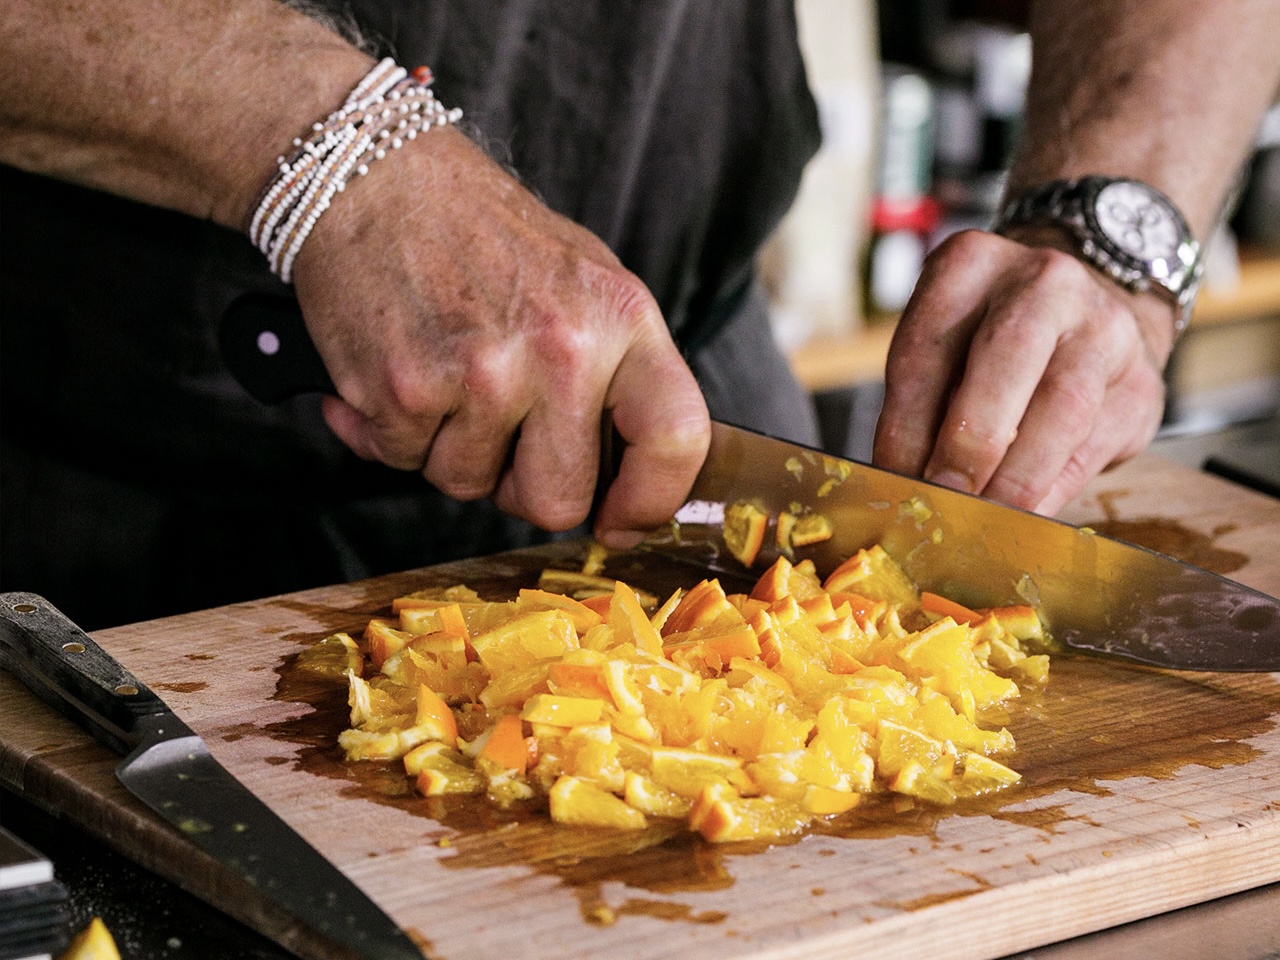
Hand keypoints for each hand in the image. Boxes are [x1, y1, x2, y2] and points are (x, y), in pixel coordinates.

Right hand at [289, 128, 709, 544]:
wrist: (375, 174)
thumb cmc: (482, 234)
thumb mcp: (583, 280)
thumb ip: (615, 372)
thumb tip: (628, 481)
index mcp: (621, 317)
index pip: (676, 436)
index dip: (651, 499)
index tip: (621, 521)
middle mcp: (562, 348)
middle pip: (556, 500)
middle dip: (521, 486)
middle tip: (500, 431)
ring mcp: (483, 372)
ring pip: (468, 485)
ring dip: (449, 448)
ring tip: (443, 370)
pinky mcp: (407, 388)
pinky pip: (405, 462)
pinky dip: (391, 432)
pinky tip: (398, 368)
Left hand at [872, 229, 1174, 513]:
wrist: (1092, 304)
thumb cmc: (991, 337)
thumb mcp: (943, 343)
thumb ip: (921, 404)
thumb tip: (903, 482)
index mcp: (971, 264)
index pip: (928, 347)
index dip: (905, 423)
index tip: (893, 477)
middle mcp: (1045, 283)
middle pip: (1006, 361)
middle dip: (969, 443)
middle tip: (941, 498)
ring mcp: (1104, 328)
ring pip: (1063, 409)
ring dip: (1016, 477)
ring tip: (981, 517)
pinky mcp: (1141, 383)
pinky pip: (1094, 445)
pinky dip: (1053, 488)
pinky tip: (1023, 514)